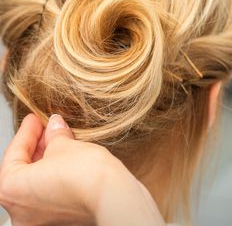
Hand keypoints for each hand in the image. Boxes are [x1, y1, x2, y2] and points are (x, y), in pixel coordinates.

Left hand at [0, 113, 164, 225]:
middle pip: (24, 171)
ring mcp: (42, 220)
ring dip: (46, 158)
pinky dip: (55, 174)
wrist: (114, 196)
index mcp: (13, 191)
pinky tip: (67, 157)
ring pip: (37, 183)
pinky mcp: (62, 220)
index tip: (34, 119)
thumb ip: (53, 135)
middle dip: (36, 145)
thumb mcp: (64, 144)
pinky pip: (51, 193)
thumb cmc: (85, 176)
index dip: (26, 132)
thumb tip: (54, 126)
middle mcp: (22, 212)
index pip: (13, 155)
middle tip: (46, 126)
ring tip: (59, 138)